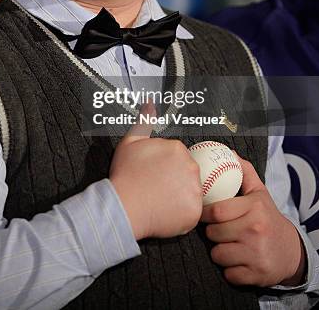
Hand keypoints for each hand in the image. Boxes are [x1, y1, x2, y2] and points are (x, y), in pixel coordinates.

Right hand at [109, 103, 202, 240]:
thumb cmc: (125, 175)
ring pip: (191, 192)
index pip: (177, 157)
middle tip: (156, 188)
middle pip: (187, 173)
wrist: (123, 206)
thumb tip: (149, 104)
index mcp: (177, 148)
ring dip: (179, 196)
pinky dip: (182, 214)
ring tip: (160, 201)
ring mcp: (195, 189)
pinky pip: (192, 211)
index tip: (154, 174)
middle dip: (174, 180)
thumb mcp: (130, 142)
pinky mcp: (194, 210)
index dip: (164, 167)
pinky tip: (165, 211)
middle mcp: (190, 166)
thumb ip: (144, 122)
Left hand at [201, 157, 304, 286]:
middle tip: (217, 230)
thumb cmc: (268, 219)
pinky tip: (237, 261)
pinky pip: (228, 274)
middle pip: (214, 233)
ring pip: (217, 255)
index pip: (217, 211)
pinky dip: (229, 269)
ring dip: (218, 252)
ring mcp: (256, 254)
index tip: (203, 214)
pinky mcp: (256, 275)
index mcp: (254, 208)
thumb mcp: (260, 193)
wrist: (291, 251)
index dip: (204, 213)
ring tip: (227, 245)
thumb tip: (229, 153)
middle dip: (211, 233)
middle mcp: (255, 230)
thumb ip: (245, 172)